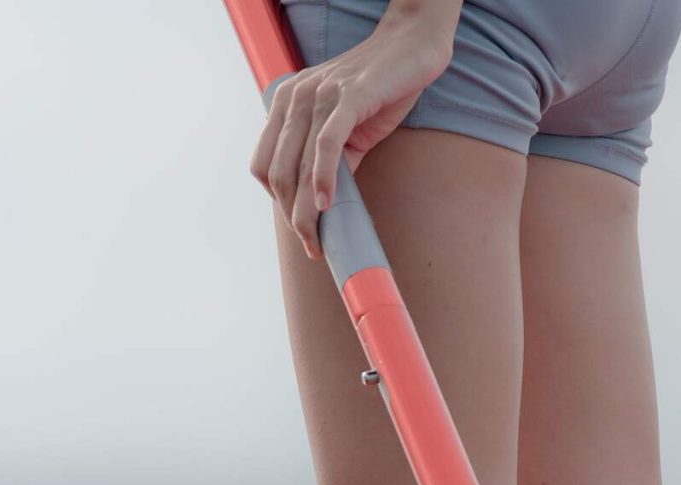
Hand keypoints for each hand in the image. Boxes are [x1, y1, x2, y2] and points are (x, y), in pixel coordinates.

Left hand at [253, 0, 460, 258]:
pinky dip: (324, 180)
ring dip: (306, 211)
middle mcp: (294, 99)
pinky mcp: (347, 97)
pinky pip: (326, 147)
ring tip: (318, 238)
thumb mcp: (348, 126)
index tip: (299, 226)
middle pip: (278, 173)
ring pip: (299, 166)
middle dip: (292, 216)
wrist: (415, 43)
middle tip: (311, 244)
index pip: (265, 166)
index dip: (278, 202)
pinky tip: (330, 205)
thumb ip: (332, 160)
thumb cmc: (382, 86)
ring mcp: (318, 96)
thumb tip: (324, 204)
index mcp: (286, 105)